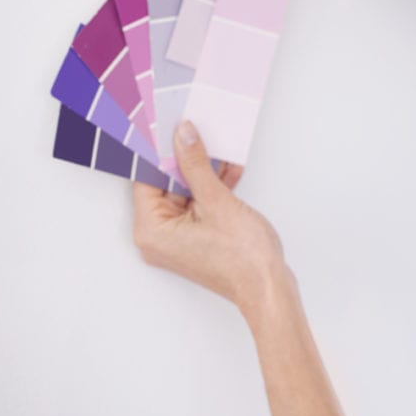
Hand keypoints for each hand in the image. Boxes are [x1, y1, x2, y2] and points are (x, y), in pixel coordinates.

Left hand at [132, 121, 286, 315]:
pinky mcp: (195, 240)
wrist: (268, 287)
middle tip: (198, 134)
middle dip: (186, 161)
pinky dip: (211, 190)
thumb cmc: (243, 258)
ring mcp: (177, 240)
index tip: (171, 128)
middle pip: (165, 185)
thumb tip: (183, 137)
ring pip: (184, 193)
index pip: (147, 178)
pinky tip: (228, 173)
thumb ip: (196, 164)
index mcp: (152, 230)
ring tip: (221, 152)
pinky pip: (197, 206)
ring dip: (203, 173)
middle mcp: (158, 237)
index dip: (161, 151)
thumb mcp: (217, 201)